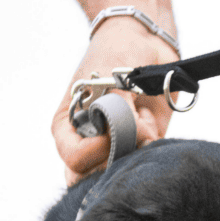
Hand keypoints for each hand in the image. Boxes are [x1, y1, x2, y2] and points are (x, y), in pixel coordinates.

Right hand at [53, 18, 180, 185]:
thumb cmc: (116, 53)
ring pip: (119, 176)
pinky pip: (145, 162)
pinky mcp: (140, 147)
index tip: (113, 130)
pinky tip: (150, 121)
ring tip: (141, 123)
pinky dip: (152, 149)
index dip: (96, 151)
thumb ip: (118, 111)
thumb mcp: (110, 78)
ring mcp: (114, 149)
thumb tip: (137, 138)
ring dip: (135, 156)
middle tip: (130, 137)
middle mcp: (87, 144)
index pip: (74, 160)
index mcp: (67, 129)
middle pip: (92, 178)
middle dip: (114, 163)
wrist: (144, 42)